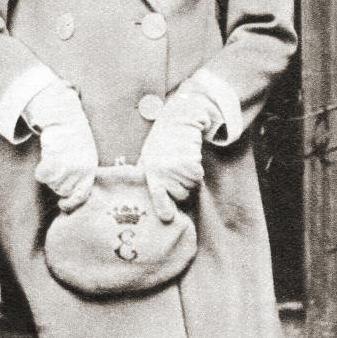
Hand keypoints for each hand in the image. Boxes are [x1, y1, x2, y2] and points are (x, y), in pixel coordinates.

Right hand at [24, 83, 97, 212]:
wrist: (66, 120)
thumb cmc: (74, 140)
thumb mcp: (85, 157)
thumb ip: (81, 176)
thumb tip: (68, 198)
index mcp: (90, 170)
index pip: (81, 195)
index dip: (71, 203)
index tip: (62, 205)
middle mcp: (81, 170)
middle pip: (62, 190)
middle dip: (57, 183)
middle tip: (57, 167)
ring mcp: (68, 165)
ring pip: (52, 184)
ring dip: (49, 176)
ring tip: (53, 160)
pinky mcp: (55, 159)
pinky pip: (42, 176)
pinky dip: (40, 171)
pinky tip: (44, 160)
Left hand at [136, 91, 213, 221]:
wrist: (178, 121)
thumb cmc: (160, 142)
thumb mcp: (146, 158)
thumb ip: (145, 177)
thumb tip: (138, 192)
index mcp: (150, 172)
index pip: (157, 195)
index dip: (163, 208)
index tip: (168, 217)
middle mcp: (164, 172)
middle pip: (180, 196)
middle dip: (180, 188)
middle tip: (175, 173)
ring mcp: (178, 168)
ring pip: (191, 187)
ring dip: (189, 180)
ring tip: (180, 164)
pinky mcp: (193, 164)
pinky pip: (198, 178)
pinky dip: (196, 172)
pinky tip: (188, 160)